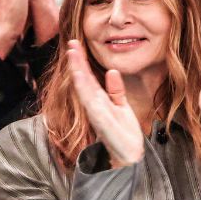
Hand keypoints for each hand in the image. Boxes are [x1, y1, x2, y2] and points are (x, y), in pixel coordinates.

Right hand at [65, 39, 144, 165]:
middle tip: (72, 42)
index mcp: (99, 101)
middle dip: (77, 62)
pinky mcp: (101, 120)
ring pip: (84, 88)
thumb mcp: (121, 107)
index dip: (81, 62)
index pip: (88, 78)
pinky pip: (91, 101)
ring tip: (74, 54)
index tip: (76, 45)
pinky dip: (85, 88)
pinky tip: (81, 76)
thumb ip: (116, 90)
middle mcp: (94, 105)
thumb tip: (112, 71)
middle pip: (83, 79)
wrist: (129, 157)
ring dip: (78, 70)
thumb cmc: (123, 134)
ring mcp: (96, 112)